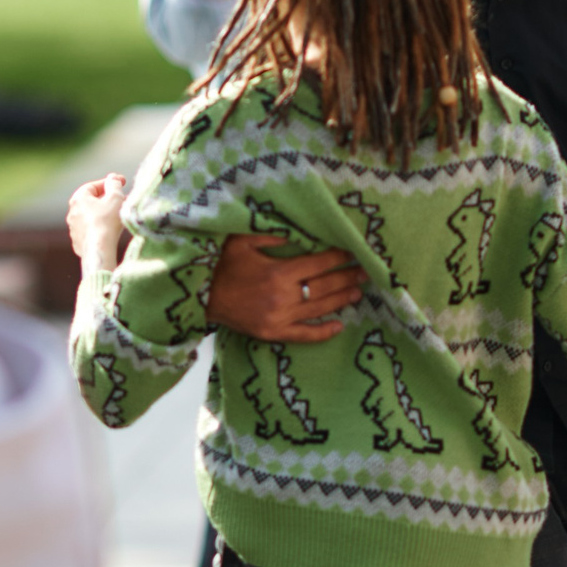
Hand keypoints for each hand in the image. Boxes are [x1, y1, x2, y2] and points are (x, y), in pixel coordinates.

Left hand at [67, 175, 127, 270]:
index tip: (122, 183)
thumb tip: (112, 179)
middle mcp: (72, 212)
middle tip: (122, 200)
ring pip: (90, 217)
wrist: (99, 248)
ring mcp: (74, 228)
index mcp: (79, 198)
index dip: (109, 183)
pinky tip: (110, 231)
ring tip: (117, 216)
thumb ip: (114, 184)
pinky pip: (90, 230)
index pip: (94, 186)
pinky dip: (99, 228)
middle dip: (107, 199)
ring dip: (103, 214)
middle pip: (92, 201)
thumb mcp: (115, 197)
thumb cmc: (107, 220)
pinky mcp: (78, 242)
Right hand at [205, 232, 366, 341]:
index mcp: (278, 273)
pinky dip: (323, 332)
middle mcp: (283, 297)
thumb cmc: (221, 266)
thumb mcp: (242, 241)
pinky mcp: (273, 334)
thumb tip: (298, 231)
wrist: (200, 298)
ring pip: (319, 309)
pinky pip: (304, 335)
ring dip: (341, 300)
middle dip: (347, 277)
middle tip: (366, 272)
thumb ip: (271, 235)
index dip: (338, 258)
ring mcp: (280, 318)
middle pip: (324, 286)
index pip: (318, 264)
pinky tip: (340, 326)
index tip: (354, 252)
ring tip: (358, 292)